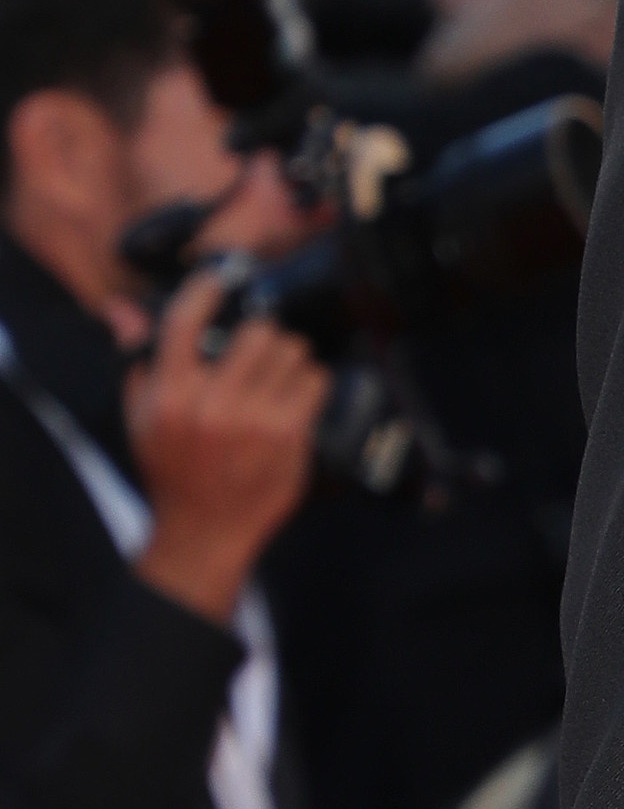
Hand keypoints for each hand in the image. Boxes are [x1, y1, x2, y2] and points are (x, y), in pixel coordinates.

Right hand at [126, 272, 325, 624]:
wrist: (205, 531)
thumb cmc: (173, 470)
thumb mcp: (141, 417)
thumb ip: (139, 361)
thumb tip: (123, 310)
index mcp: (169, 395)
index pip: (185, 322)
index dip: (206, 289)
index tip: (221, 277)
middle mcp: (211, 405)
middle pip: (259, 332)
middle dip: (264, 337)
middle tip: (260, 352)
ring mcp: (254, 421)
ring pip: (293, 353)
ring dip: (290, 360)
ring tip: (278, 379)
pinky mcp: (289, 438)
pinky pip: (315, 383)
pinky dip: (311, 384)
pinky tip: (297, 398)